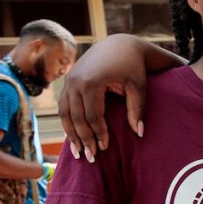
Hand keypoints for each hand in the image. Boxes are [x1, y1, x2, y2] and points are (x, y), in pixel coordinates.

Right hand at [59, 35, 149, 160]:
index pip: (92, 116)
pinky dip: (67, 123)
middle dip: (83, 139)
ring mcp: (68, 80)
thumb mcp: (139, 86)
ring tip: (78, 153)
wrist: (120, 45)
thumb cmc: (133, 67)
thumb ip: (137, 109)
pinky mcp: (67, 81)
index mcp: (92, 82)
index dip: (98, 134)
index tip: (105, 149)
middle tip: (90, 158)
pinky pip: (63, 107)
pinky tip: (72, 137)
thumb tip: (138, 133)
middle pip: (76, 117)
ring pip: (65, 114)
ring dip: (70, 134)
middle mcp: (75, 81)